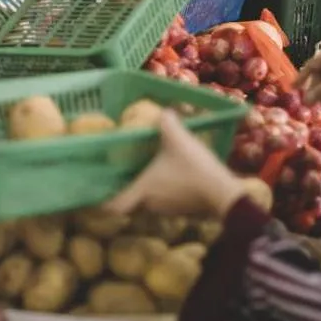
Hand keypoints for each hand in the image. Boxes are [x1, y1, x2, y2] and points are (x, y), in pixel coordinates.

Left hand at [105, 111, 245, 218]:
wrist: (224, 193)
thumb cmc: (193, 167)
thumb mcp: (178, 138)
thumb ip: (167, 122)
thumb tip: (164, 110)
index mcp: (142, 189)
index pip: (113, 206)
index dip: (103, 202)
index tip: (97, 194)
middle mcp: (150, 204)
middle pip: (132, 200)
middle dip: (130, 186)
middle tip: (128, 169)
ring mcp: (168, 210)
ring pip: (151, 200)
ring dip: (151, 187)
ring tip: (153, 169)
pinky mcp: (184, 210)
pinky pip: (168, 200)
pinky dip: (168, 190)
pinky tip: (175, 174)